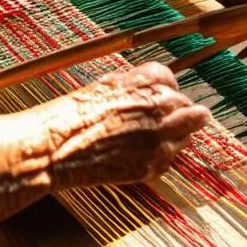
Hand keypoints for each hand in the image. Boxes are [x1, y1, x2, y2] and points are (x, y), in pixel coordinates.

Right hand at [40, 62, 210, 186]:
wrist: (58, 146)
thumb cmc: (74, 112)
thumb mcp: (105, 84)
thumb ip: (134, 83)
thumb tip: (152, 85)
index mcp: (145, 84)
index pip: (170, 79)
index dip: (164, 86)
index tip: (160, 91)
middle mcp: (158, 110)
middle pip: (188, 107)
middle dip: (179, 110)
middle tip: (163, 116)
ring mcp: (158, 141)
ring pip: (187, 135)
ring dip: (178, 133)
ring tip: (156, 135)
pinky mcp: (152, 167)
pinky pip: (171, 159)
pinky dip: (165, 154)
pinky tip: (145, 151)